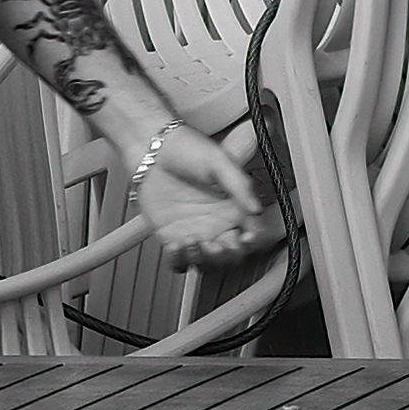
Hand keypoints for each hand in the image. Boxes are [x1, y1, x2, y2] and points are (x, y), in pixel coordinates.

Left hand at [131, 125, 264, 271]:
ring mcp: (194, 231)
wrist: (152, 147)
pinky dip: (179, 260)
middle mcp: (216, 224)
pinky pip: (179, 260)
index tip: (244, 238)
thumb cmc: (186, 147)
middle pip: (230, 256)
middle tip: (218, 244)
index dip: (251, 242)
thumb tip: (256, 209)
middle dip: (226, 256)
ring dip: (204, 260)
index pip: (250, 235)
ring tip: (194, 242)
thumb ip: (239, 185)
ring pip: (206, 263)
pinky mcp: (171, 235)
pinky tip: (177, 245)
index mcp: (233, 208)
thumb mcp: (219, 161)